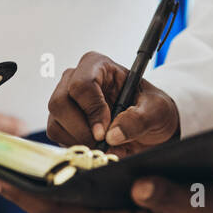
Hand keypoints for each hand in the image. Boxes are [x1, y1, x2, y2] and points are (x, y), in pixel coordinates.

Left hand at [0, 175, 212, 212]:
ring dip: (40, 193)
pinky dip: (61, 194)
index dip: (26, 196)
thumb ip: (162, 192)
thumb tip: (139, 184)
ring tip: (15, 172)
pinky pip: (78, 210)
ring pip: (64, 212)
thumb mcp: (189, 201)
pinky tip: (54, 178)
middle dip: (24, 193)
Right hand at [46, 51, 179, 154]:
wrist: (149, 126)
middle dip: (81, 128)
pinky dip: (75, 145)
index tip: (104, 131)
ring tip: (103, 145)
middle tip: (102, 143)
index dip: (91, 110)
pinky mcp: (62, 120)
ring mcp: (66, 99)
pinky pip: (56, 135)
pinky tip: (95, 145)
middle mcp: (76, 78)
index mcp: (99, 66)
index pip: (81, 84)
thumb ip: (139, 119)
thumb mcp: (157, 110)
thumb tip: (113, 134)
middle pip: (60, 102)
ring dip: (78, 139)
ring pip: (55, 122)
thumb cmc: (151, 108)